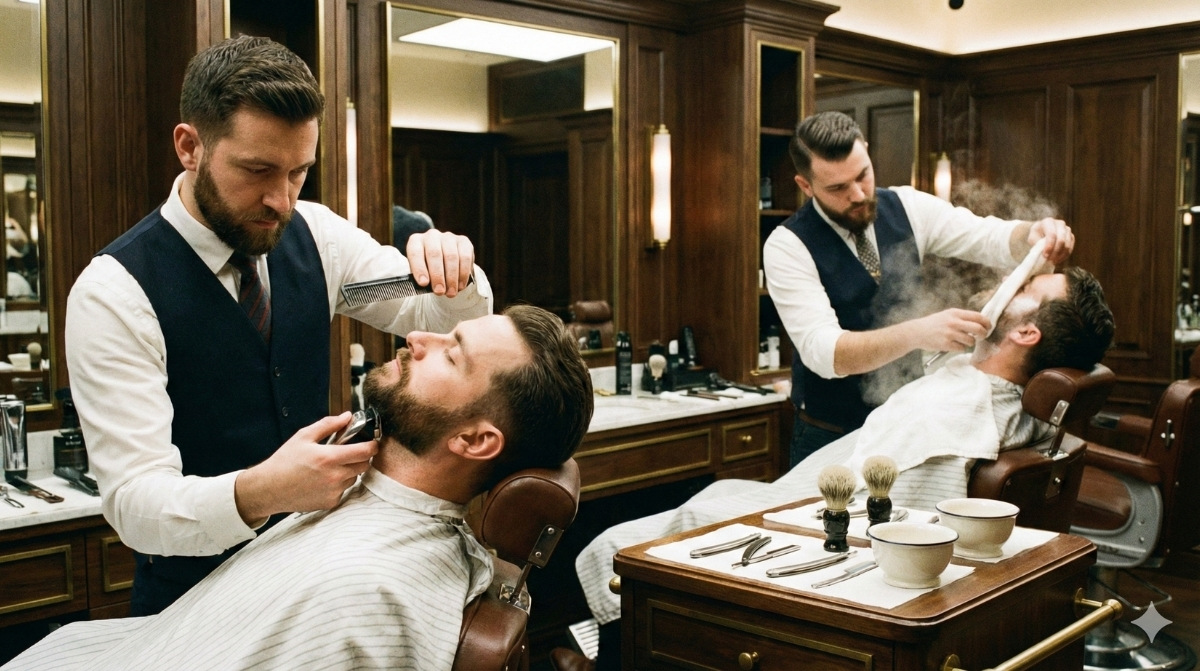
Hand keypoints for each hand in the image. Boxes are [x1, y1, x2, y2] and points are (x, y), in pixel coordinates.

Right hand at [234, 412, 378, 525]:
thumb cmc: (285, 461)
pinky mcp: (330, 502)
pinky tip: (322, 480)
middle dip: (361, 457)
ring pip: (354, 478)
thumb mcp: (303, 436)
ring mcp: (333, 491)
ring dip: (349, 471)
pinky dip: (338, 484)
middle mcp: (335, 476)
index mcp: (329, 457)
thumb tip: (347, 416)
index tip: (372, 442)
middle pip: (364, 465)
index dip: (372, 445)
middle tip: (349, 452)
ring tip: (330, 467)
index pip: (365, 451)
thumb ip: (328, 425)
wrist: (269, 488)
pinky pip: (343, 490)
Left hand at [406, 229, 474, 296]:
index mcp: (416, 241)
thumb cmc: (429, 270)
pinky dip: (463, 274)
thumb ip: (422, 278)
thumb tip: (427, 285)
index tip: (423, 283)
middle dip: (438, 275)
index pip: (415, 253)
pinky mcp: (463, 241)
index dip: (419, 268)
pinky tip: (460, 285)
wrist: (444, 262)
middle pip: (435, 254)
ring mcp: (448, 237)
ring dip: (452, 278)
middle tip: (439, 291)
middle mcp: (431, 236)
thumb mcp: (421, 273)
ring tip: (451, 292)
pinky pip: (465, 257)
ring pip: (451, 257)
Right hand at [910, 308, 990, 352]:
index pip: (978, 316)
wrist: (916, 332)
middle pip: (978, 329)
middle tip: (982, 336)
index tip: (988, 327)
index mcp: (955, 313)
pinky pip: (961, 348)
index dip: (986, 323)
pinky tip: (953, 345)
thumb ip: (962, 317)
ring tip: (962, 341)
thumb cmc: (934, 323)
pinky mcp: (946, 344)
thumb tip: (980, 323)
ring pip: (971, 340)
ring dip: (970, 342)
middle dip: (983, 334)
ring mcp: (949, 333)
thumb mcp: (947, 315)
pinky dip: (960, 348)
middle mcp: (953, 322)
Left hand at [1027, 218, 1073, 265]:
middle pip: (1061, 240)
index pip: (1052, 234)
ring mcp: (1067, 229)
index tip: (1045, 255)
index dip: (1049, 246)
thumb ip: (1037, 243)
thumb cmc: (1036, 235)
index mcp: (1048, 221)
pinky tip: (1057, 260)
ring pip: (1067, 244)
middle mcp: (1060, 223)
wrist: (1042, 233)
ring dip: (1060, 255)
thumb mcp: (1032, 238)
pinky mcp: (1071, 236)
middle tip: (1049, 260)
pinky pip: (1070, 248)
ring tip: (1052, 261)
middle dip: (1055, 251)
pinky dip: (1064, 255)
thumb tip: (1043, 252)